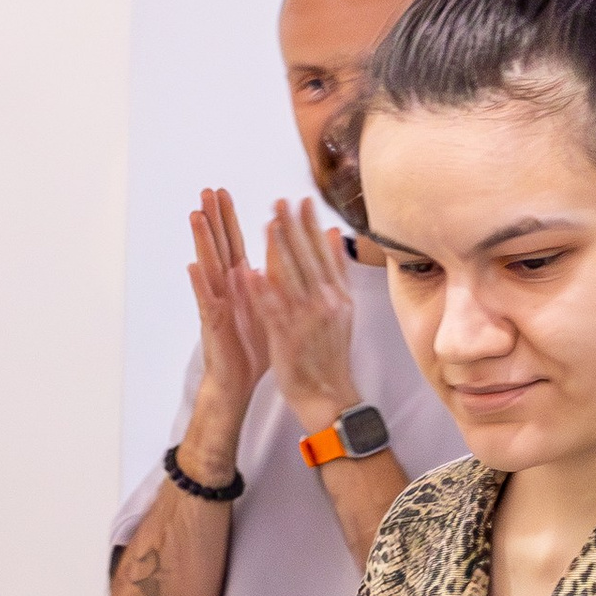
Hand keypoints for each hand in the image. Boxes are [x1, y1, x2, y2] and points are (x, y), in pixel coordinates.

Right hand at [183, 190, 264, 447]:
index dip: (229, 218)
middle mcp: (225, 288)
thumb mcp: (267, 307)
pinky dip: (199, 282)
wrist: (238, 381)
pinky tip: (192, 265)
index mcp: (240, 283)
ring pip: (208, 266)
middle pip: (218, 246)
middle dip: (213, 219)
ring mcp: (216, 303)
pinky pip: (205, 300)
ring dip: (202, 241)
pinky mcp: (213, 323)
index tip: (224, 191)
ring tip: (195, 216)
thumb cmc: (252, 347)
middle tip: (207, 190)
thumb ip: (269, 282)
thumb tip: (272, 258)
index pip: (234, 243)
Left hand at [243, 197, 359, 435]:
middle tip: (281, 201)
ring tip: (269, 224)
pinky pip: (274, 311)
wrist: (328, 394)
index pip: (323, 253)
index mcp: (337, 295)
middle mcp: (325, 303)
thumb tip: (335, 234)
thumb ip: (336, 270)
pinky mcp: (288, 337)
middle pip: (308, 260)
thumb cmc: (330, 352)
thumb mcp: (342, 307)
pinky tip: (252, 273)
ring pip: (292, 280)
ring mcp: (307, 320)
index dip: (310, 226)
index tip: (301, 201)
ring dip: (280, 251)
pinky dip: (264, 292)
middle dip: (294, 229)